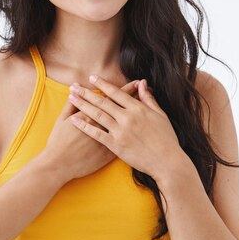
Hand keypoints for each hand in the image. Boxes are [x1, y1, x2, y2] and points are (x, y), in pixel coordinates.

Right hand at [42, 79, 138, 183]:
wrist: (59, 165)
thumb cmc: (58, 142)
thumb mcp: (62, 120)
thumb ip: (71, 105)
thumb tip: (73, 91)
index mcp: (93, 114)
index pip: (113, 98)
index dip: (126, 89)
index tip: (136, 82)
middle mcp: (103, 125)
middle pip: (124, 109)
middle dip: (136, 99)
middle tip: (146, 91)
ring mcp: (108, 139)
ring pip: (128, 125)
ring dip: (138, 115)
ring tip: (147, 108)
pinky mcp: (109, 152)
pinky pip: (125, 142)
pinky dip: (133, 135)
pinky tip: (140, 131)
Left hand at [68, 75, 184, 179]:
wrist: (166, 162)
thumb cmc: (166, 138)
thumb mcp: (160, 115)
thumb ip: (149, 99)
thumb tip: (142, 83)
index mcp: (138, 109)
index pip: (117, 93)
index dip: (103, 84)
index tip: (92, 77)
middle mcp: (128, 118)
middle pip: (103, 102)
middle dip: (87, 92)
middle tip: (74, 86)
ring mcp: (120, 132)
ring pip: (98, 115)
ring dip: (83, 105)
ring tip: (72, 97)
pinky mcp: (116, 146)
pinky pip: (97, 134)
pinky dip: (85, 126)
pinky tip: (74, 120)